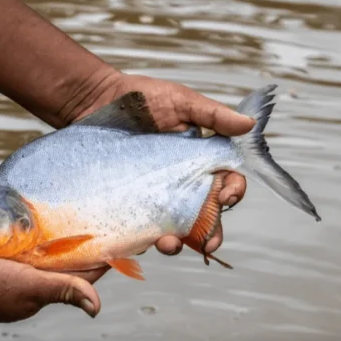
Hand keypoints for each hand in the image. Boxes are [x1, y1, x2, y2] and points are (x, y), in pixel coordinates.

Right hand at [0, 175, 104, 322]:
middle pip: (51, 242)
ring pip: (18, 225)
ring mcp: (1, 256)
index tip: (113, 232)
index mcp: (41, 282)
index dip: (97, 254)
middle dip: (60, 220)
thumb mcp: (30, 286)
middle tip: (75, 194)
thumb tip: (96, 308)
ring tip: (26, 183)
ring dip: (19, 204)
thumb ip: (63, 288)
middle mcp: (25, 270)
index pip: (78, 268)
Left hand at [65, 73, 254, 255]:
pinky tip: (144, 239)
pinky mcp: (129, 202)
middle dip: (211, 231)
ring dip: (178, 241)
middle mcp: (180, 179)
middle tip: (208, 241)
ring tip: (170, 244)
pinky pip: (140, 226)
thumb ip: (213, 114)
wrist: (92, 100)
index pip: (226, 180)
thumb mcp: (180, 101)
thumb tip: (249, 124)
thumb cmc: (138, 97)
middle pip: (205, 213)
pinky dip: (145, 238)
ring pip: (174, 225)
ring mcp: (154, 193)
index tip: (228, 196)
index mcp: (199, 157)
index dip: (233, 191)